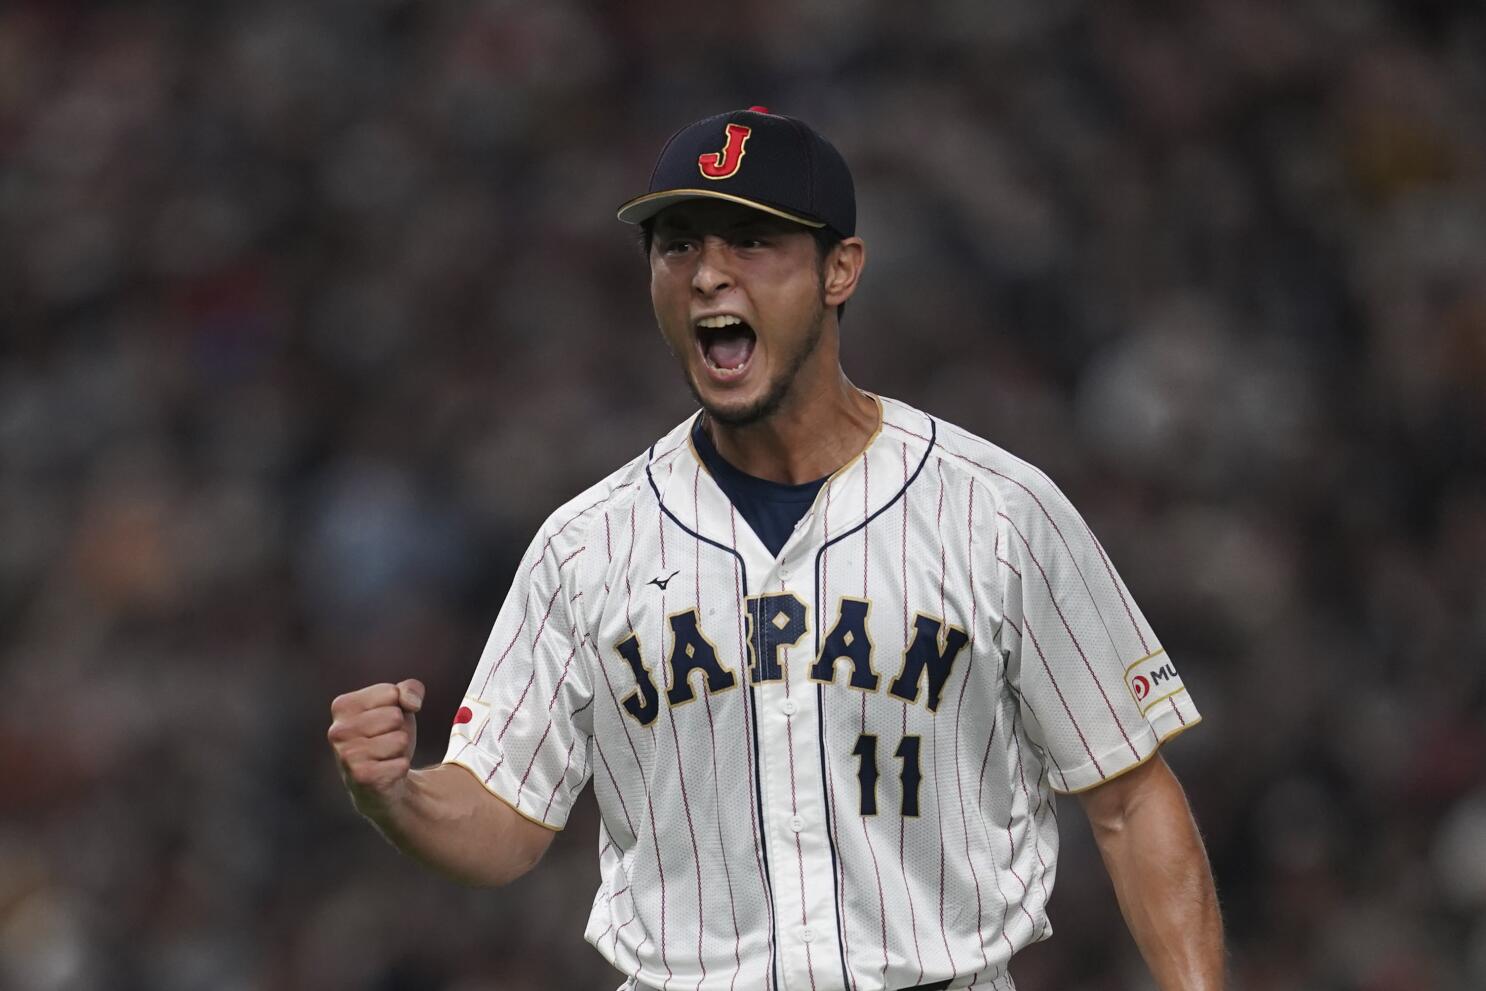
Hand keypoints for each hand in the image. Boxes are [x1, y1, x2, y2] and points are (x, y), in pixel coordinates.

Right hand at [327, 679, 423, 817]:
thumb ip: (410, 689)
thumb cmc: (387, 737)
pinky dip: (401, 768)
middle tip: (385, 743)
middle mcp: (338, 731)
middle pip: (395, 716)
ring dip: (400, 750)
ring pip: (400, 740)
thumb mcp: (400, 706)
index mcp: (342, 706)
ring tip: (385, 757)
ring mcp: (347, 756)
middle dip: (399, 730)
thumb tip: (412, 703)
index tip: (384, 723)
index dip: (398, 707)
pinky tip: (385, 773)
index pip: (391, 692)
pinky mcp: (361, 777)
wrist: (380, 782)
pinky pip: (402, 764)